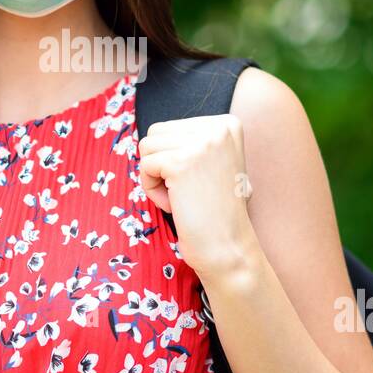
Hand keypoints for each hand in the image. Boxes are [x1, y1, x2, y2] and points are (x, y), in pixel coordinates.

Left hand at [136, 114, 259, 279]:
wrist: (227, 248)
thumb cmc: (215, 211)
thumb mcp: (215, 162)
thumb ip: (193, 141)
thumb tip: (153, 132)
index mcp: (228, 124)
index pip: (172, 127)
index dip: (175, 159)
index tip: (200, 182)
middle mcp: (218, 128)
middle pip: (157, 132)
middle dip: (162, 166)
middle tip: (189, 192)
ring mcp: (201, 143)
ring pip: (147, 147)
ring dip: (156, 178)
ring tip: (183, 198)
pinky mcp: (181, 162)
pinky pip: (145, 166)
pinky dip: (152, 190)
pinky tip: (177, 205)